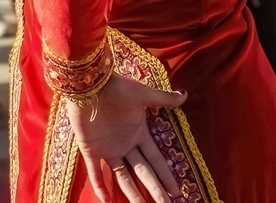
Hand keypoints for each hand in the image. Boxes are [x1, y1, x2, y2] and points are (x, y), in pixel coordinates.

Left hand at [65, 74, 186, 202]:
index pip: (155, 159)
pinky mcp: (91, 150)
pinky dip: (99, 187)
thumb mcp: (143, 94)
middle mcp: (126, 145)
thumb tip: (184, 96)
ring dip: (132, 194)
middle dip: (155, 190)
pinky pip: (94, 173)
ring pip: (122, 178)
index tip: (176, 192)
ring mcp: (108, 149)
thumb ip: (163, 99)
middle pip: (143, 172)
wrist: (91, 84)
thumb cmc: (118, 88)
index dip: (165, 176)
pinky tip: (106, 201)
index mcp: (138, 133)